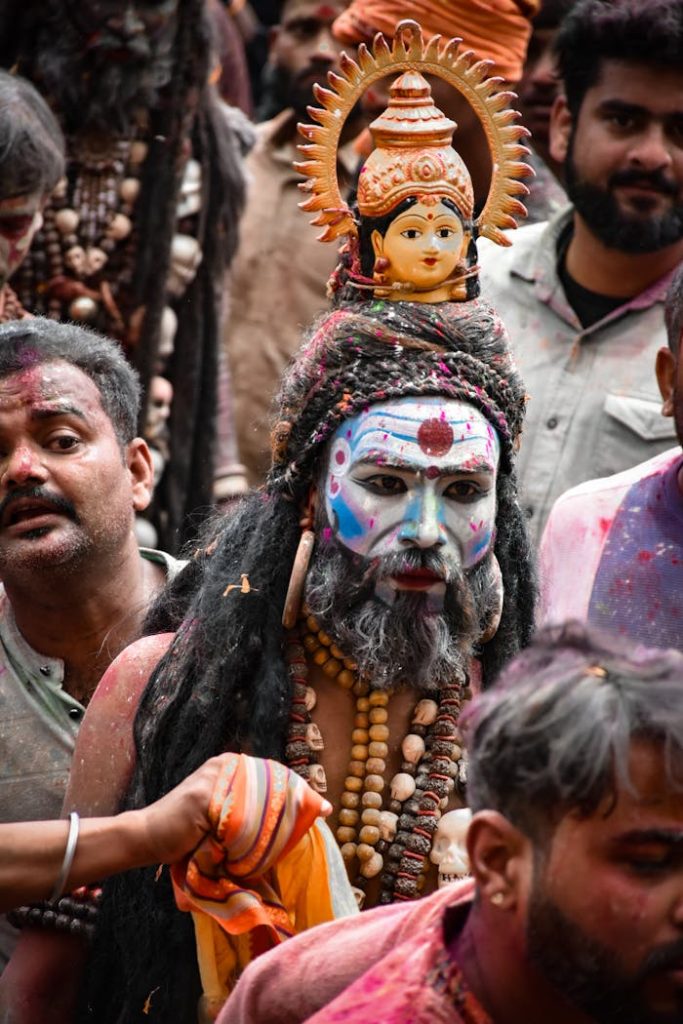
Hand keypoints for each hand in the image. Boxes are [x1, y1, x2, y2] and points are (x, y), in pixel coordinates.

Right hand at [134, 756, 332, 865]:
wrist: (147, 838)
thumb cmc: (188, 836)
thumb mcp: (227, 819)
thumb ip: (253, 815)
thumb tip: (296, 822)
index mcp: (232, 766)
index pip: (275, 775)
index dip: (301, 791)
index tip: (327, 807)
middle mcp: (227, 764)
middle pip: (274, 783)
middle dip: (300, 802)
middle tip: (324, 814)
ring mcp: (215, 776)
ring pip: (259, 803)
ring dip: (274, 825)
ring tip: (292, 838)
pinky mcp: (203, 795)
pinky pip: (238, 818)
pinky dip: (248, 835)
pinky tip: (256, 845)